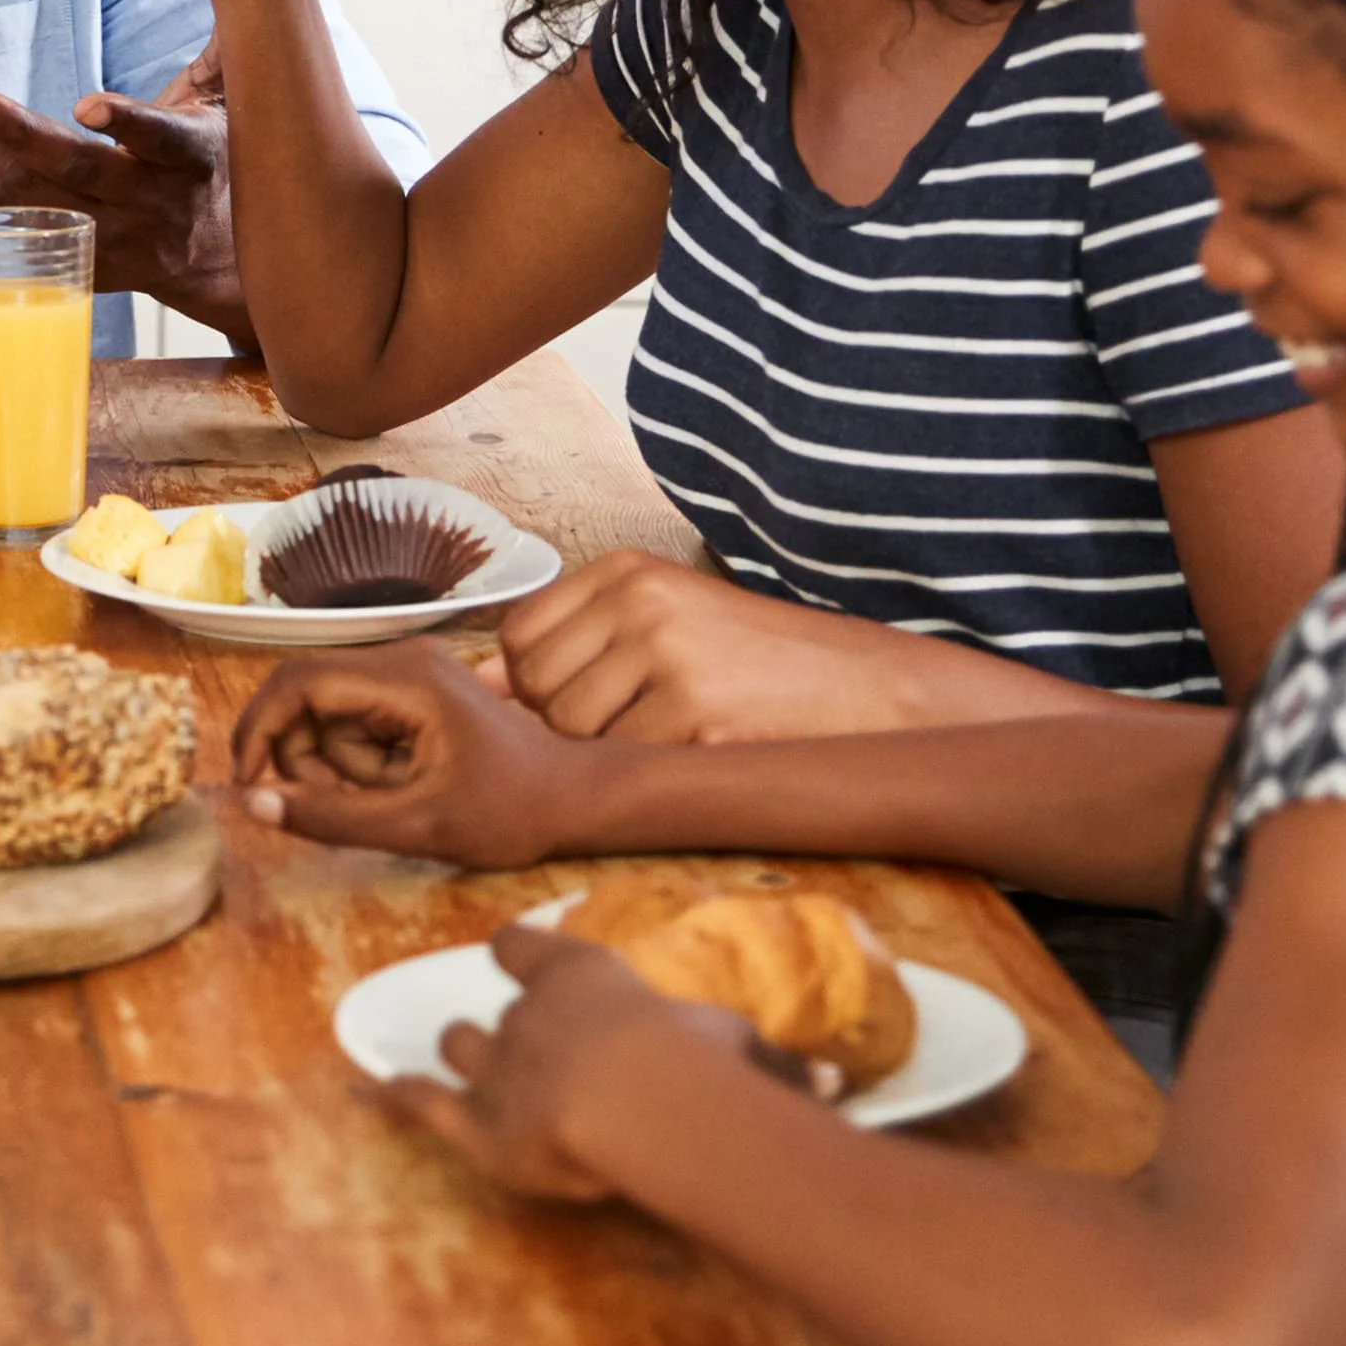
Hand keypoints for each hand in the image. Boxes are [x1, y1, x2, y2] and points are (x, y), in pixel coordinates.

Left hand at [0, 46, 249, 338]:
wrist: (221, 260)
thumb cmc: (214, 158)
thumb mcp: (232, 103)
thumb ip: (225, 40)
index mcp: (192, 156)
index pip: (162, 140)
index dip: (125, 123)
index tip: (85, 105)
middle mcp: (152, 202)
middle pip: (78, 173)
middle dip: (19, 134)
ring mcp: (113, 241)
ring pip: (36, 202)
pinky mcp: (80, 264)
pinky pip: (21, 223)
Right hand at [231, 640, 630, 868]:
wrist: (577, 797)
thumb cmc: (509, 813)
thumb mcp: (417, 826)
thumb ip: (331, 817)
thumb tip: (253, 806)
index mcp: (404, 678)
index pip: (298, 684)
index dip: (260, 732)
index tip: (250, 787)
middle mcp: (401, 658)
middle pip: (307, 696)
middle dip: (306, 757)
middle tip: (340, 807)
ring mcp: (409, 671)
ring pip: (329, 713)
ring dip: (339, 765)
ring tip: (394, 798)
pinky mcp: (414, 690)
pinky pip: (357, 719)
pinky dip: (362, 760)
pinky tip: (403, 786)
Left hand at [383, 921, 773, 1203]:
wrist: (640, 1099)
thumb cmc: (700, 1063)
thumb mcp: (746, 1053)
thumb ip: (775, 1070)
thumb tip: (833, 1088)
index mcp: (586, 977)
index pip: (535, 947)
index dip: (523, 949)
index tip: (511, 946)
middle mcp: (531, 1011)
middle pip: (498, 1009)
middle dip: (501, 1023)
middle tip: (513, 1037)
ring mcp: (496, 1064)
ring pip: (461, 1045)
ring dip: (462, 1055)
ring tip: (458, 1060)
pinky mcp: (475, 1123)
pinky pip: (425, 1105)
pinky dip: (400, 1098)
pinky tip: (375, 1091)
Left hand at [490, 551, 925, 743]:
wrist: (871, 689)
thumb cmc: (762, 664)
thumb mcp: (666, 625)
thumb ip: (575, 647)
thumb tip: (474, 687)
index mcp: (627, 570)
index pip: (519, 638)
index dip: (537, 687)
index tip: (588, 702)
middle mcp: (641, 601)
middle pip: (538, 690)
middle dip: (567, 727)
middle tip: (638, 729)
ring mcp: (669, 654)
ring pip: (574, 734)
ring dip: (609, 757)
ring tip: (672, 740)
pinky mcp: (697, 712)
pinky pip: (627, 764)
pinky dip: (653, 775)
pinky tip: (700, 755)